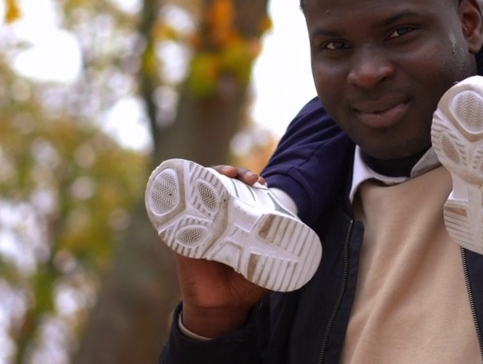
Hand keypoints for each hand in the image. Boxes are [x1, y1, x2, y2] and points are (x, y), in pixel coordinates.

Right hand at [173, 165, 269, 337]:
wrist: (222, 308)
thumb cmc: (246, 285)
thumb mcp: (267, 266)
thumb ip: (279, 255)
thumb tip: (302, 245)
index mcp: (240, 223)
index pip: (246, 194)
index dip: (253, 183)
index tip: (262, 183)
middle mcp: (220, 219)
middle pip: (226, 186)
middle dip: (238, 174)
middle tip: (250, 179)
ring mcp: (202, 224)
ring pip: (205, 190)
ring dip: (215, 175)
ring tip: (228, 173)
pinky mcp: (183, 234)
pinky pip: (180, 210)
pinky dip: (186, 192)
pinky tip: (193, 181)